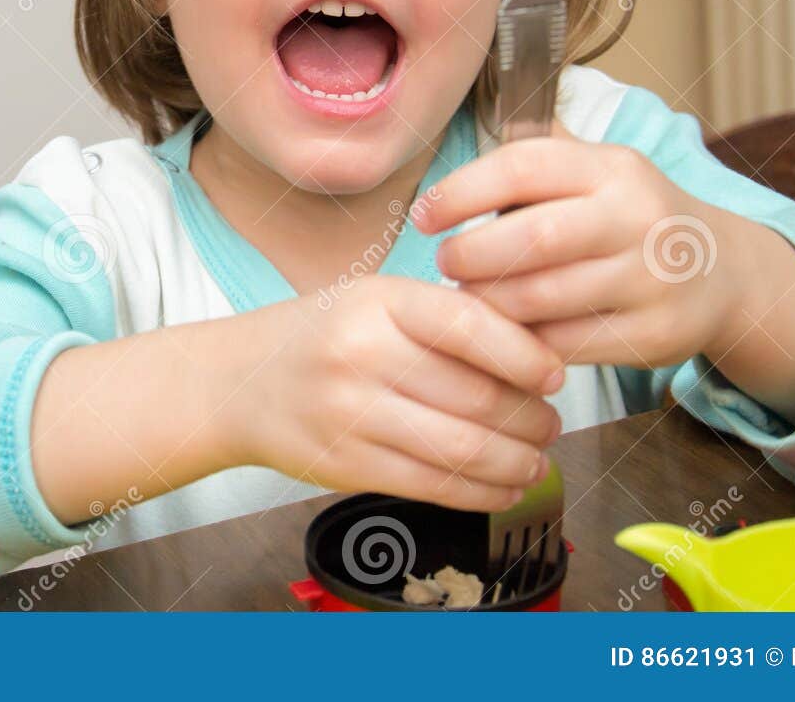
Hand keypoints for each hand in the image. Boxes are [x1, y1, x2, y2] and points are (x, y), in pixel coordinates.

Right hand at [225, 275, 566, 512]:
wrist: (238, 382)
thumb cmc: (324, 336)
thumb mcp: (376, 300)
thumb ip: (445, 318)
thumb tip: (536, 354)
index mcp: (379, 301)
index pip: (470, 325)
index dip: (526, 355)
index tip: (556, 375)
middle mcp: (362, 354)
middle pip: (475, 395)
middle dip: (530, 418)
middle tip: (550, 424)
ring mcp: (349, 413)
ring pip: (460, 448)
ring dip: (515, 462)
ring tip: (536, 460)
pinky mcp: (344, 464)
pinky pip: (431, 486)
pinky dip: (480, 493)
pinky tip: (502, 487)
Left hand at [413, 121, 749, 370]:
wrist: (720, 272)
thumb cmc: (627, 217)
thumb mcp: (595, 171)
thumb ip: (532, 160)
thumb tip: (449, 137)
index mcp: (612, 167)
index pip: (522, 167)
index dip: (461, 192)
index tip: (423, 215)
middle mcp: (637, 217)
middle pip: (533, 238)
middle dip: (472, 255)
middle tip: (446, 262)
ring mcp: (651, 278)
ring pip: (544, 298)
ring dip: (490, 303)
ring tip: (468, 297)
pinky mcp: (655, 333)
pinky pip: (566, 344)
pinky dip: (524, 342)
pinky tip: (506, 333)